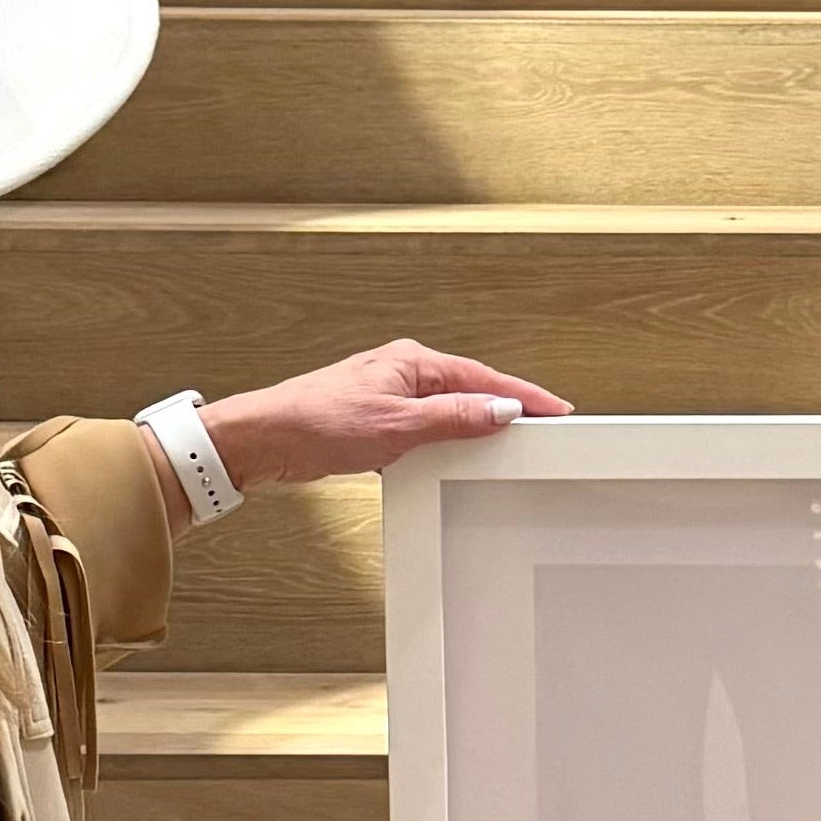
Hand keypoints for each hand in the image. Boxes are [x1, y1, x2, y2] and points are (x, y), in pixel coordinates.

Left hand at [199, 341, 569, 489]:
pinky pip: (427, 429)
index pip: (484, 378)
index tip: (556, 410)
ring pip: (448, 411)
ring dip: (476, 427)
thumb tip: (499, 409)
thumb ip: (453, 417)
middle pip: (470, 390)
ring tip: (508, 445)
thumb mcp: (397, 424)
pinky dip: (447, 442)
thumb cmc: (317, 422)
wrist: (265, 440)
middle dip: (507, 409)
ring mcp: (390, 397)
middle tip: (543, 429)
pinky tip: (453, 458)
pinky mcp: (377, 421)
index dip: (524, 396)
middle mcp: (403, 373)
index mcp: (413, 362)